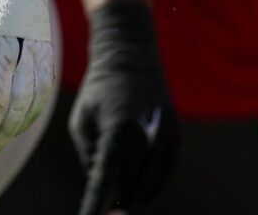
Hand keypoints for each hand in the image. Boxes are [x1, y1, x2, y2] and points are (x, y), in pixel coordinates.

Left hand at [70, 5, 176, 214]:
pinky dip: (153, 182)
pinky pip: (166, 172)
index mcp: (118, 132)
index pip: (105, 179)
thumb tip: (102, 183)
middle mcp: (146, 137)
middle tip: (104, 203)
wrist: (130, 57)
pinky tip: (141, 187)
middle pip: (130, 186)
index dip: (96, 204)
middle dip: (115, 197)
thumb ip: (88, 155)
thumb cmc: (98, 91)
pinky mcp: (176, 136)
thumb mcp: (81, 120)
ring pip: (151, 184)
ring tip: (120, 195)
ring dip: (135, 193)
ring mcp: (165, 138)